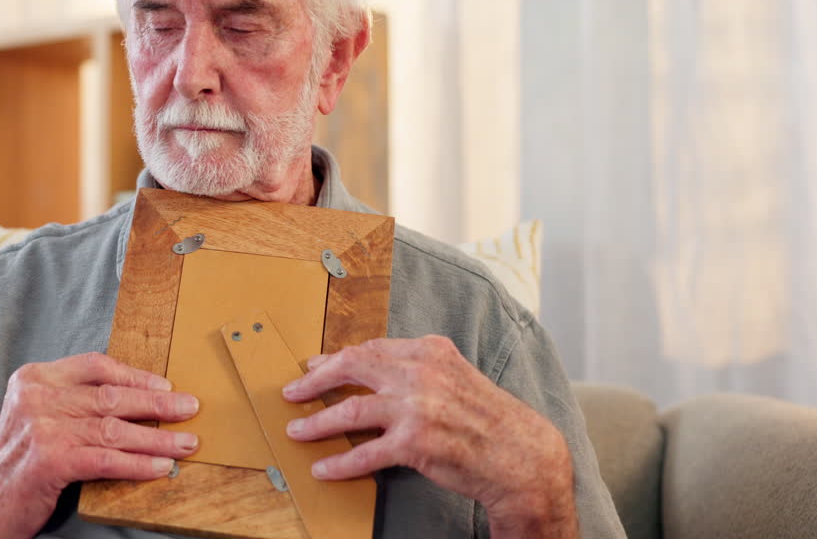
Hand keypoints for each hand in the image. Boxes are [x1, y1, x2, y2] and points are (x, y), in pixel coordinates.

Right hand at [0, 353, 200, 536]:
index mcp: (35, 378)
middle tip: (189, 408)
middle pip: (111, 395)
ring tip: (185, 443)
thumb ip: (73, 402)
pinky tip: (160, 467)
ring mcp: (42, 428)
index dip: (135, 375)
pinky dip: (138, 463)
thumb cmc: (18, 463)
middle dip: (157, 404)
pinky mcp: (49, 460)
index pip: (95, 365)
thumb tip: (135, 399)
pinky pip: (107, 459)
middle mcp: (37, 397)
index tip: (165, 386)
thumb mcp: (38, 416)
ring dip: (157, 437)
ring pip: (115, 428)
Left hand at [281, 336, 577, 536]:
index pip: (371, 348)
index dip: (336, 358)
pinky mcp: (415, 443)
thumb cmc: (490, 420)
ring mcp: (416, 407)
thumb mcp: (457, 377)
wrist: (522, 456)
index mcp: (430, 351)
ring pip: (350, 410)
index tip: (315, 365)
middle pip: (352, 367)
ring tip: (297, 431)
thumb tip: (378, 370)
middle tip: (293, 392)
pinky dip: (339, 463)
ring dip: (317, 422)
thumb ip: (421, 369)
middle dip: (316, 380)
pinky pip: (364, 454)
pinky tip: (323, 468)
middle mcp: (420, 373)